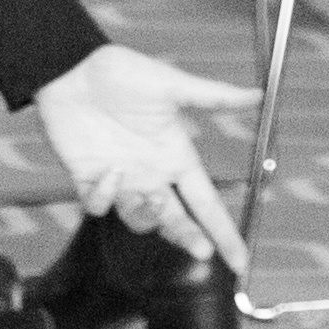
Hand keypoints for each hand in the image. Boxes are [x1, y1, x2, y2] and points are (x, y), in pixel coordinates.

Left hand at [28, 44, 256, 273]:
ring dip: (146, 216)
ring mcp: (119, 179)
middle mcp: (150, 174)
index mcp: (175, 157)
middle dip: (189, 238)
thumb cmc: (120, 72)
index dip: (224, 233)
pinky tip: (107, 174)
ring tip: (151, 198)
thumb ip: (213, 96)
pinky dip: (103, 197)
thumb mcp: (170, 84)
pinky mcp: (86, 178)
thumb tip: (257, 94)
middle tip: (200, 248)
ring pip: (138, 220)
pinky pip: (96, 205)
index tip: (240, 262)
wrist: (70, 66)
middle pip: (176, 221)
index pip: (207, 203)